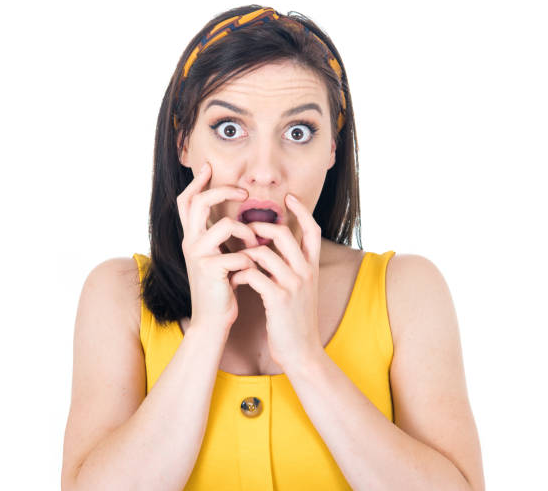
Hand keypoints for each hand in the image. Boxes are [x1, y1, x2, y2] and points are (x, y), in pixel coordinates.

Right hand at [177, 161, 258, 334]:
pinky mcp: (210, 271)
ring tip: (254, 246)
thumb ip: (221, 238)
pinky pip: (238, 254)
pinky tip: (252, 270)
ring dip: (247, 233)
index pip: (187, 202)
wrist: (213, 319)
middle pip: (199, 202)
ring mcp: (198, 256)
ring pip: (226, 225)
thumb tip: (238, 218)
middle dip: (222, 191)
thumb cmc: (220, 287)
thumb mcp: (218, 257)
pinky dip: (250, 260)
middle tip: (243, 192)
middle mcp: (190, 243)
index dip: (196, 183)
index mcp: (192, 237)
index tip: (208, 167)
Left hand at [229, 193, 322, 370]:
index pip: (313, 230)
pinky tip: (235, 282)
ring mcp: (293, 285)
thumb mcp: (302, 290)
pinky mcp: (278, 299)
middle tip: (245, 229)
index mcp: (312, 268)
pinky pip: (254, 275)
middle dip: (260, 227)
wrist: (302, 352)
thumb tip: (276, 248)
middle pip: (284, 234)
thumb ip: (293, 268)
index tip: (289, 197)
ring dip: (244, 254)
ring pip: (264, 252)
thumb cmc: (296, 320)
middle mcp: (306, 272)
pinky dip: (240, 275)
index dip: (302, 211)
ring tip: (235, 261)